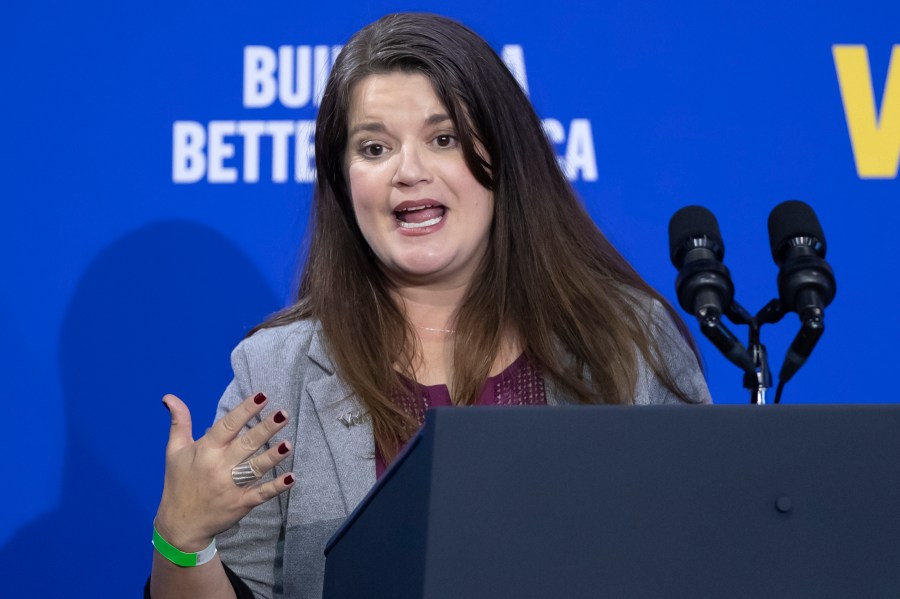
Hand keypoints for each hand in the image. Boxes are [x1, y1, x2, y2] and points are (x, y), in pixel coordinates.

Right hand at [154, 392, 294, 551]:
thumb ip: (179, 422)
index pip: (227, 426)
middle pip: (246, 444)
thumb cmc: (178, 483)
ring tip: (289, 444)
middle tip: (284, 414)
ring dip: (273, 456)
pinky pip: (262, 494)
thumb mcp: (174, 451)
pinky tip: (292, 477)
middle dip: (266, 428)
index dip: (245, 410)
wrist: (179, 525)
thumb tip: (170, 396)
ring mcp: (231, 487)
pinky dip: (277, 487)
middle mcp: (219, 467)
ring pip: (256, 468)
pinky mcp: (241, 504)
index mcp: (205, 451)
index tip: (262, 396)